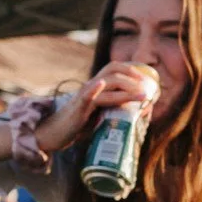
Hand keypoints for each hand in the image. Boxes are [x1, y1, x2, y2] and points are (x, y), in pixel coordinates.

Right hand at [36, 63, 155, 156]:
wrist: (53, 133)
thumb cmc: (77, 125)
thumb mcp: (100, 116)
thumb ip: (117, 111)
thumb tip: (143, 114)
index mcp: (96, 86)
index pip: (114, 68)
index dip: (131, 69)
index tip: (147, 78)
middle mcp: (91, 87)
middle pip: (113, 70)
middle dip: (133, 76)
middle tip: (147, 87)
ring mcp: (84, 96)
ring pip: (107, 84)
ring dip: (127, 89)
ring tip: (142, 95)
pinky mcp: (78, 108)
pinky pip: (87, 96)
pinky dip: (95, 89)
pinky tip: (101, 85)